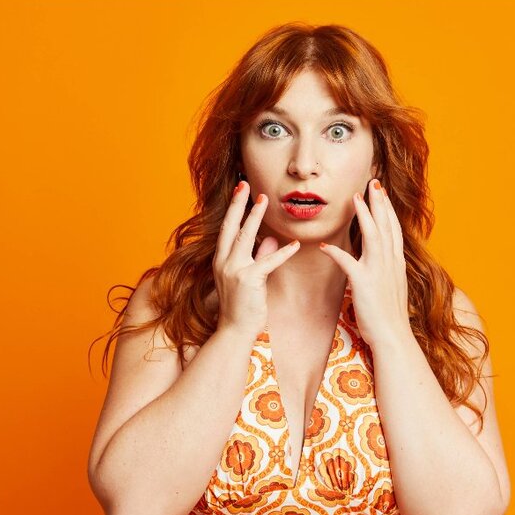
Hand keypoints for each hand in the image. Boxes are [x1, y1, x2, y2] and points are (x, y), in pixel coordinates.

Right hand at [213, 181, 300, 340]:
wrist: (234, 330)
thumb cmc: (242, 306)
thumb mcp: (248, 278)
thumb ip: (258, 257)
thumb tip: (269, 239)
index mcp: (221, 260)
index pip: (226, 229)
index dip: (233, 209)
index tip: (239, 191)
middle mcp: (223, 262)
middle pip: (231, 227)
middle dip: (239, 204)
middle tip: (245, 184)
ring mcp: (234, 271)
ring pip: (245, 237)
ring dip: (255, 216)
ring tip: (263, 200)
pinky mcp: (248, 280)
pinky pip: (268, 262)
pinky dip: (282, 252)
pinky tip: (294, 244)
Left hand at [319, 179, 410, 347]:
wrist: (393, 336)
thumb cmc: (390, 316)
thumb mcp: (391, 287)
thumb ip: (385, 271)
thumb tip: (378, 261)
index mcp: (396, 263)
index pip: (393, 229)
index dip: (387, 208)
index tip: (381, 192)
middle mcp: (390, 263)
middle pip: (385, 225)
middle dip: (380, 202)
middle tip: (373, 182)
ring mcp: (378, 271)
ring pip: (372, 236)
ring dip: (364, 215)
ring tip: (356, 198)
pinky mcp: (364, 283)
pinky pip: (347, 262)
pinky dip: (335, 253)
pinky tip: (324, 246)